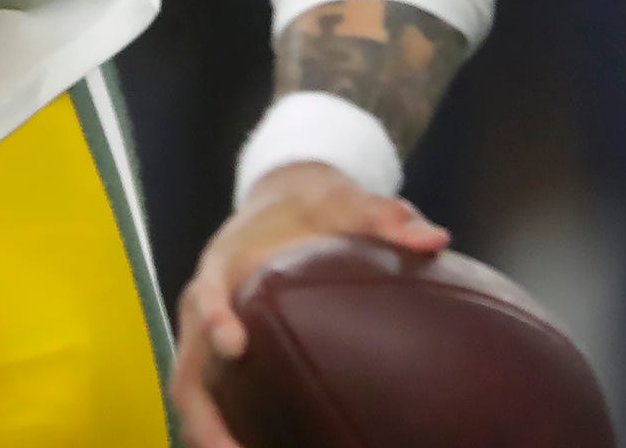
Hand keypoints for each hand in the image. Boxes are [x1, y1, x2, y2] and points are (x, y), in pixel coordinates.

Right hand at [172, 163, 447, 447]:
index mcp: (225, 263)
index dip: (214, 318)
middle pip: (189, 368)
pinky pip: (216, 401)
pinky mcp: (221, 359)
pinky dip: (227, 433)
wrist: (283, 204)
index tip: (236, 345)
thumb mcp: (345, 201)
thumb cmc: (314, 208)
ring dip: (211, 437)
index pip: (206, 292)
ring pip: (195, 396)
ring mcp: (207, 338)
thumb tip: (436, 239)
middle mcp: (204, 305)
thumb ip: (385, 216)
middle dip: (204, 415)